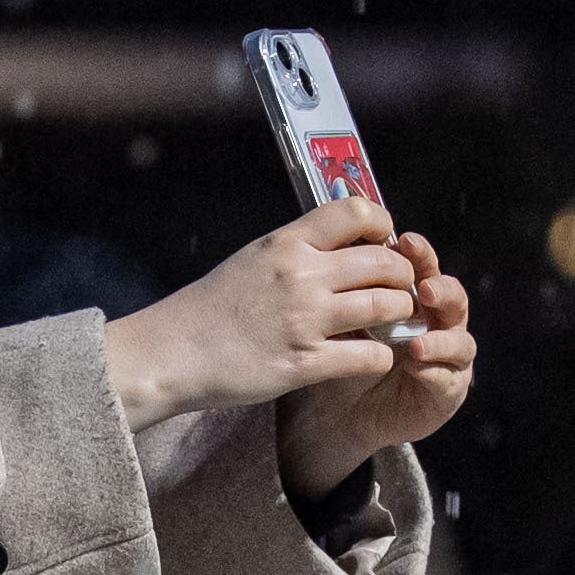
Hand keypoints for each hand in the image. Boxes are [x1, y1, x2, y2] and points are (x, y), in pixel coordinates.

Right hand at [99, 198, 428, 437]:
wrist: (172, 352)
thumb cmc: (211, 308)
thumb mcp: (253, 258)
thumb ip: (298, 248)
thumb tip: (343, 240)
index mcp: (287, 243)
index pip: (357, 211)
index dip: (383, 224)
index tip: (384, 242)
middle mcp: (301, 276)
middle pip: (385, 261)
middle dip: (403, 276)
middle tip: (398, 289)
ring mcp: (305, 320)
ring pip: (388, 306)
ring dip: (399, 315)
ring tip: (393, 322)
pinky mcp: (305, 363)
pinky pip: (371, 356)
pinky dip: (383, 356)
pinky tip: (374, 356)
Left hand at [272, 225, 473, 499]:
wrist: (339, 411)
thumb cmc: (343, 354)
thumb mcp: (341, 316)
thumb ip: (349, 288)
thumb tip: (337, 245)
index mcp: (416, 296)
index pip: (425, 267)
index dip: (419, 254)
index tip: (404, 241)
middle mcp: (438, 323)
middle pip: (453, 298)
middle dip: (442, 290)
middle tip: (425, 288)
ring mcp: (448, 358)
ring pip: (460, 341)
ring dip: (441, 339)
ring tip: (417, 342)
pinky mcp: (448, 392)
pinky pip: (449, 380)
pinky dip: (434, 372)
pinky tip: (418, 368)